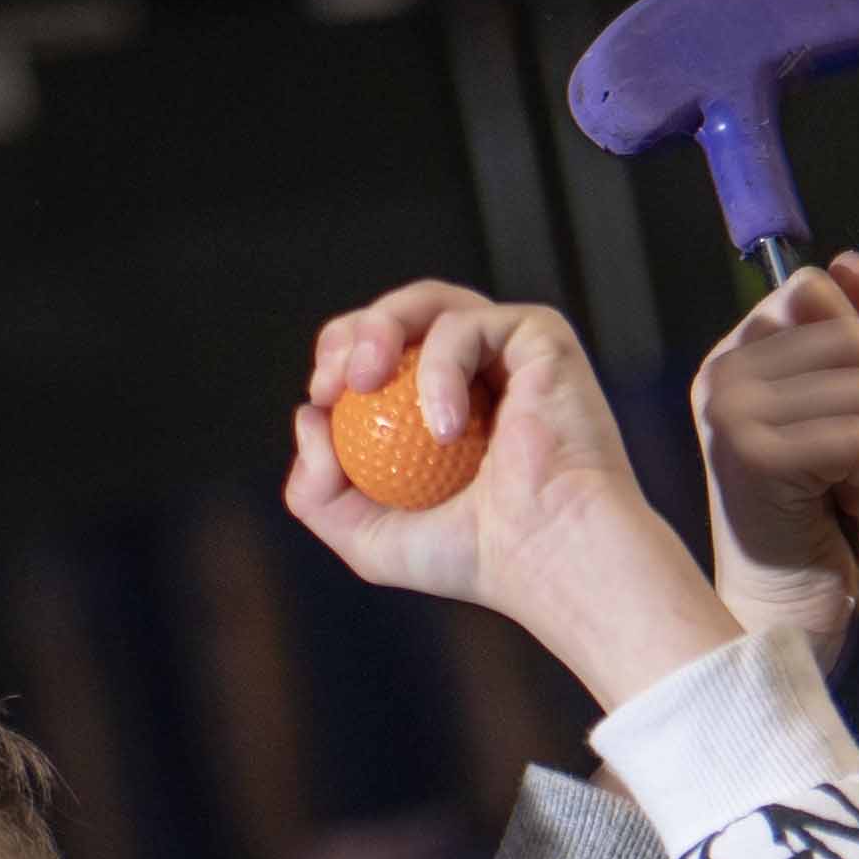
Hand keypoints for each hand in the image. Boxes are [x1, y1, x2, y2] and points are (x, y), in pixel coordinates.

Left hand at [290, 285, 739, 716]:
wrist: (551, 556)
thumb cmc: (477, 558)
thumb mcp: (369, 537)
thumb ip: (317, 491)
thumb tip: (308, 416)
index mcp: (439, 408)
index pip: (375, 358)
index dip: (337, 361)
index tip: (321, 395)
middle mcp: (476, 372)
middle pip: (394, 316)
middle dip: (350, 334)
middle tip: (336, 379)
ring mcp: (508, 351)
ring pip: (428, 300)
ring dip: (379, 327)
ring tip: (365, 379)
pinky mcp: (539, 336)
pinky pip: (467, 326)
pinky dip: (441, 370)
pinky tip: (446, 429)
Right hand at [692, 250, 858, 658]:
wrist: (780, 624)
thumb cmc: (814, 530)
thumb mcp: (842, 418)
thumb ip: (849, 338)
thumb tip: (852, 262)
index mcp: (733, 362)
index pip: (814, 289)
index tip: (852, 418)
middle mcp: (721, 380)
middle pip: (850, 336)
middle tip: (857, 467)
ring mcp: (731, 417)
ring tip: (852, 495)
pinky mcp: (753, 459)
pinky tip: (851, 516)